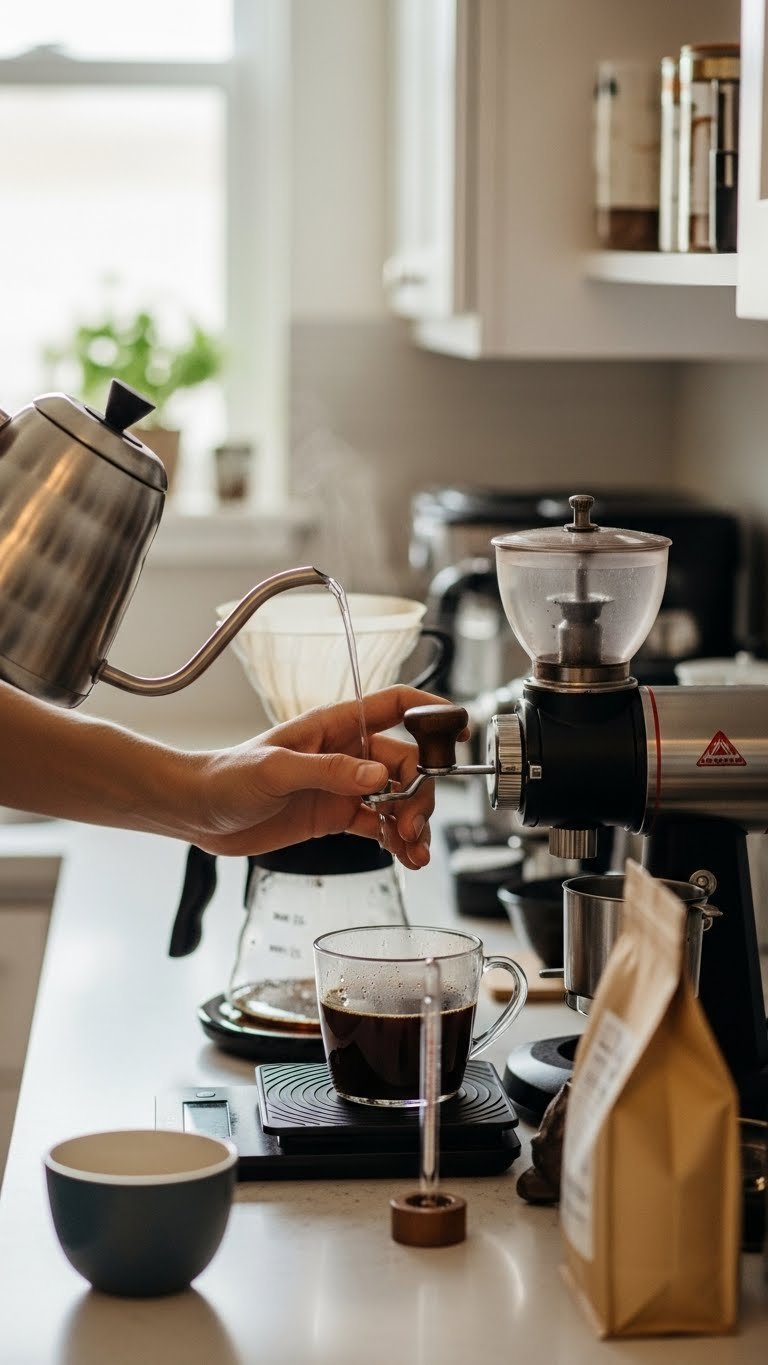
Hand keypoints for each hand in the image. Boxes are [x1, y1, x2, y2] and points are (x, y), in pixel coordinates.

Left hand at [192, 685, 456, 866]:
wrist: (198, 811)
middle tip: (410, 826)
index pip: (394, 705)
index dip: (431, 710)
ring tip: (413, 850)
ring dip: (414, 823)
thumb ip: (329, 771)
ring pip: (399, 798)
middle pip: (407, 763)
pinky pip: (380, 825)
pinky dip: (398, 842)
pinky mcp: (337, 816)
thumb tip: (376, 774)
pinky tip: (407, 858)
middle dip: (420, 794)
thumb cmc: (226, 776)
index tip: (458, 728)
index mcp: (333, 726)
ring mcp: (343, 785)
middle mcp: (345, 753)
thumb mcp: (276, 770)